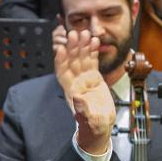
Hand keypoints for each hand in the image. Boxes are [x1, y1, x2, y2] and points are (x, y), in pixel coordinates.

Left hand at [54, 26, 113, 154]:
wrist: (100, 126)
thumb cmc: (93, 127)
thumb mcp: (89, 121)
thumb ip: (83, 110)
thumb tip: (77, 97)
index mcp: (70, 92)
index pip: (62, 73)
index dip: (61, 62)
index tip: (61, 49)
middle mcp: (75, 83)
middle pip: (71, 62)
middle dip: (72, 48)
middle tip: (74, 34)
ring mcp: (84, 79)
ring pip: (81, 59)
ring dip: (82, 46)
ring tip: (86, 33)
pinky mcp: (94, 77)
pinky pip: (92, 61)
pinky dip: (93, 51)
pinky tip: (95, 41)